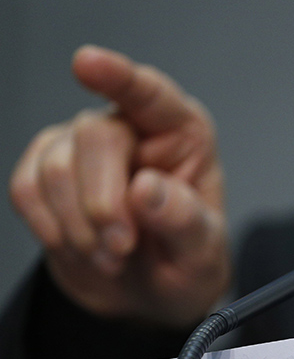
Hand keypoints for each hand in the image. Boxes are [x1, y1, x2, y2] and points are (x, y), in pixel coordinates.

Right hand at [9, 45, 229, 327]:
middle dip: (103, 204)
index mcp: (182, 134)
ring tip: (112, 257)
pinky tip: (82, 247)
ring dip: (79, 227)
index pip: (150, 93)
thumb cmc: (184, 262)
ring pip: (56, 168)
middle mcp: (131, 128)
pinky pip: (26, 190)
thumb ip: (184, 221)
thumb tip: (148, 189)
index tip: (86, 62)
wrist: (147, 295)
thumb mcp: (202, 253)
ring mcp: (81, 145)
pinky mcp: (44, 169)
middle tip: (122, 249)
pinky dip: (52, 229)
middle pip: (95, 139)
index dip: (117, 76)